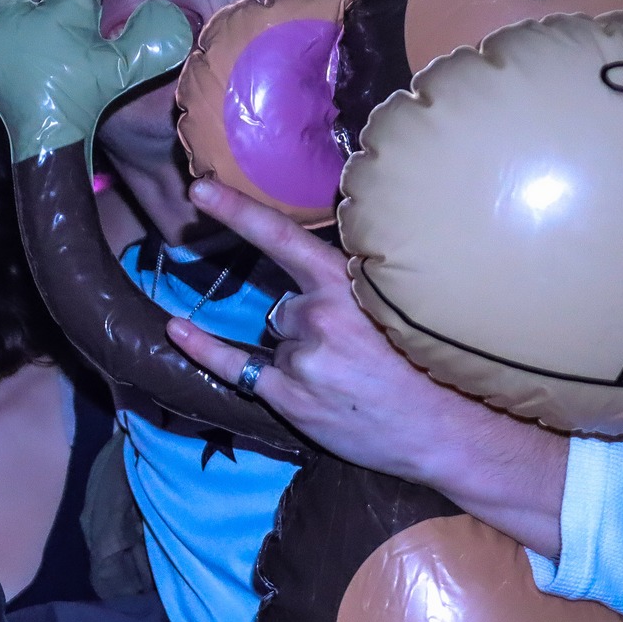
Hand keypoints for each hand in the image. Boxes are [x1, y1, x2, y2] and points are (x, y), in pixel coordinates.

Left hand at [166, 177, 567, 552]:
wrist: (445, 432)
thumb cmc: (426, 367)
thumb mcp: (399, 308)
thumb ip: (354, 289)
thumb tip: (314, 278)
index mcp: (348, 285)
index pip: (283, 239)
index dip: (238, 211)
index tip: (199, 190)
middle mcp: (319, 315)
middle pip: (284, 306)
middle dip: (308, 325)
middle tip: (355, 355)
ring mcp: (301, 356)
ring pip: (277, 339)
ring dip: (298, 354)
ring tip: (346, 380)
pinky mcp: (287, 394)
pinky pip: (235, 365)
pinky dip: (204, 348)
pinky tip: (177, 328)